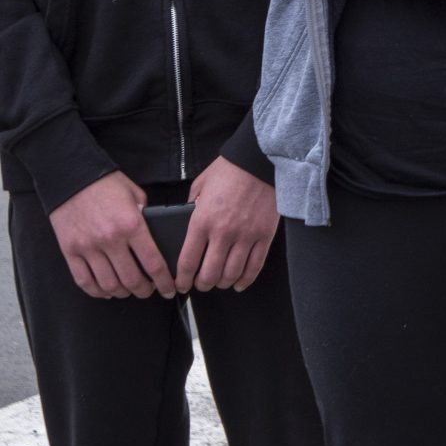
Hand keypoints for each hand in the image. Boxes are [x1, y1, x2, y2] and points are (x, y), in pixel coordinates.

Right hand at [47, 172, 169, 298]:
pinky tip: (107, 291)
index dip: (164, 281)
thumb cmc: (107, 185)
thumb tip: (157, 236)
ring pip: (109, 284)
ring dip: (123, 293)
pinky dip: (97, 291)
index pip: (153, 263)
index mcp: (132, 225)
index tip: (170, 289)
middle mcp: (110, 240)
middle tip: (150, 291)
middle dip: (145, 291)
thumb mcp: (137, 196)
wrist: (72, 177)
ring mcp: (88, 248)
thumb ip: (147, 217)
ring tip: (131, 290)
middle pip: (132, 279)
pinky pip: (84, 281)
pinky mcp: (70, 251)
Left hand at [175, 156, 277, 294]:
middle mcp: (223, 232)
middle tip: (200, 285)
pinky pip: (255, 265)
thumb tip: (186, 222)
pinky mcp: (265, 235)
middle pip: (210, 274)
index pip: (188, 261)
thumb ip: (190, 207)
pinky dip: (246, 279)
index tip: (180, 284)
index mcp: (202, 221)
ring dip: (223, 283)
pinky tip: (239, 283)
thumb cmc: (229, 170)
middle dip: (202, 285)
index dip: (182, 279)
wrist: (259, 160)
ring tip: (219, 283)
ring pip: (232, 273)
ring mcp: (246, 235)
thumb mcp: (199, 186)